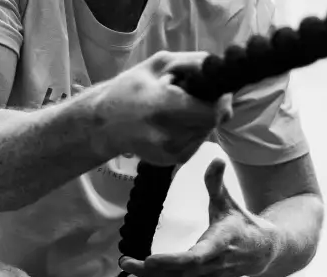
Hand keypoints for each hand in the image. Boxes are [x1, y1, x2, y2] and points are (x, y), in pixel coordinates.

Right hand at [95, 51, 232, 166]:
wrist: (105, 125)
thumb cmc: (130, 89)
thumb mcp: (161, 64)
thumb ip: (195, 64)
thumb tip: (222, 78)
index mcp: (164, 109)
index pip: (212, 112)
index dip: (220, 100)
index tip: (214, 89)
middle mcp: (169, 137)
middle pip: (211, 122)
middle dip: (208, 107)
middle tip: (189, 97)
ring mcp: (170, 153)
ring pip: (205, 133)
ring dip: (200, 119)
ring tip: (177, 110)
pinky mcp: (171, 162)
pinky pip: (196, 142)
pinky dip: (192, 131)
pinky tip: (174, 124)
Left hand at [120, 158, 280, 276]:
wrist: (260, 252)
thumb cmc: (240, 224)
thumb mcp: (229, 203)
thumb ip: (217, 183)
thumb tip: (216, 158)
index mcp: (218, 246)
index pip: (193, 258)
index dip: (170, 261)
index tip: (149, 259)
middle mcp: (211, 268)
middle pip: (176, 274)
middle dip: (149, 270)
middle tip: (124, 260)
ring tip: (125, 270)